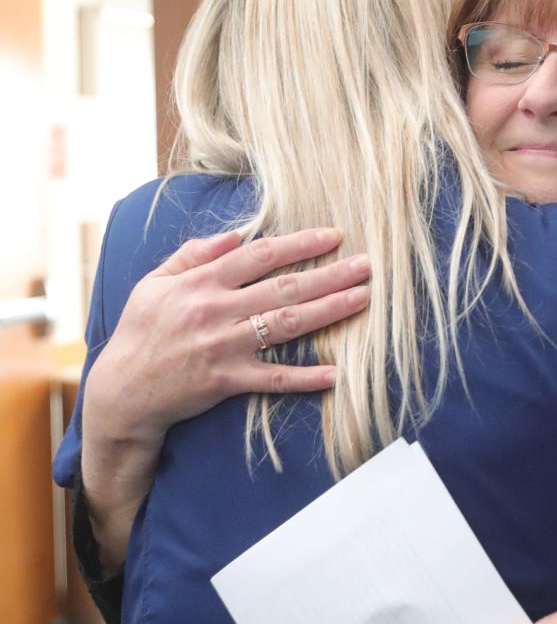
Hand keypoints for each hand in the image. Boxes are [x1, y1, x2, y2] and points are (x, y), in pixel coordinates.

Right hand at [84, 227, 369, 443]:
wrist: (123, 390)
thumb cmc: (143, 331)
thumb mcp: (156, 282)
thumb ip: (195, 254)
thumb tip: (237, 234)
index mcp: (202, 282)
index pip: (260, 255)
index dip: (300, 244)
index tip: (334, 236)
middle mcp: (217, 310)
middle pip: (284, 286)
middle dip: (329, 274)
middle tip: (367, 266)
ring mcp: (225, 346)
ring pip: (286, 324)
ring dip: (329, 311)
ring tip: (363, 299)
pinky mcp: (228, 380)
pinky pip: (274, 378)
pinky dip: (305, 377)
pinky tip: (336, 373)